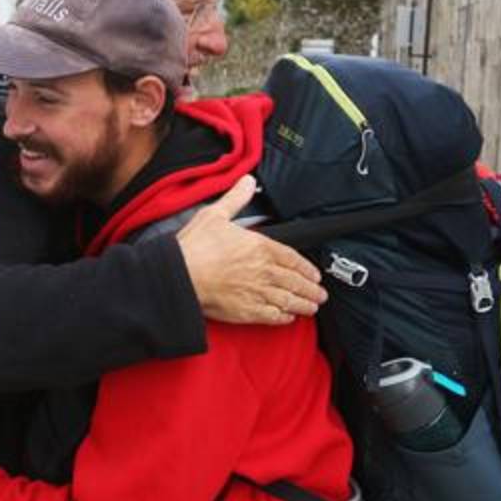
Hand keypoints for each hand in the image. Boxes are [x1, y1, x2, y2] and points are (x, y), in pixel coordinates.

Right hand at [177, 175, 326, 324]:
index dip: (306, 268)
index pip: (292, 258)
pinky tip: (287, 318)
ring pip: (288, 300)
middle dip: (311, 290)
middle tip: (320, 295)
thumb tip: (247, 182)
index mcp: (260, 247)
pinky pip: (272, 316)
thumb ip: (235, 198)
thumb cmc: (194, 248)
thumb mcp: (215, 215)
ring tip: (311, 308)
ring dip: (303, 305)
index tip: (315, 274)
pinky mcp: (246, 311)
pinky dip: (283, 318)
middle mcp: (264, 271)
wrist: (180, 276)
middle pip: (295, 282)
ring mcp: (257, 292)